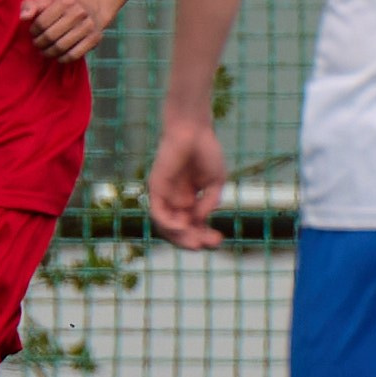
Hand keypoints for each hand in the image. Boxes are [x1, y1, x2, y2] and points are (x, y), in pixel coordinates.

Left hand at [20, 0, 109, 61]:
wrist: (93, 9)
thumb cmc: (63, 9)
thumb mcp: (46, 3)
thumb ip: (29, 6)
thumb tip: (23, 17)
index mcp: (64, 1)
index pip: (41, 22)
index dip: (33, 31)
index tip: (34, 33)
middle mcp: (78, 12)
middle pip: (50, 36)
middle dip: (40, 44)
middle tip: (38, 45)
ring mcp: (88, 26)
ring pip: (61, 47)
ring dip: (49, 53)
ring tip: (45, 51)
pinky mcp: (94, 39)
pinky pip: (74, 55)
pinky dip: (63, 59)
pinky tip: (58, 56)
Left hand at [148, 115, 229, 248]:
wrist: (194, 131)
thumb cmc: (206, 152)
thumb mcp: (215, 182)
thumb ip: (208, 203)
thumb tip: (198, 221)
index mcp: (191, 201)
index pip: (194, 226)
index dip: (205, 236)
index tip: (219, 240)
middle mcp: (176, 202)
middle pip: (181, 230)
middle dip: (193, 240)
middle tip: (207, 245)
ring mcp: (165, 197)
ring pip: (168, 227)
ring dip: (181, 237)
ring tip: (196, 242)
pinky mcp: (155, 189)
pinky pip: (158, 214)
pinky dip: (168, 224)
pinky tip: (181, 227)